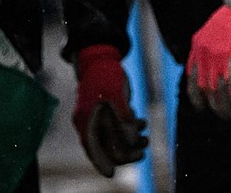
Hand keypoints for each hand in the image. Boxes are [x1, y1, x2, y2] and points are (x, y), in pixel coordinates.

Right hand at [73, 45, 146, 176]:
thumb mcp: (113, 92)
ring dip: (131, 140)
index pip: (90, 146)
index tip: (111, 174)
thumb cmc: (105, 73)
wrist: (102, 57)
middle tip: (141, 152)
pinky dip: (131, 127)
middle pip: (104, 145)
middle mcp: (90, 121)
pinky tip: (142, 123)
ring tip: (146, 139)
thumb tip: (131, 137)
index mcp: (85, 118)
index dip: (100, 162)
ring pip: (114, 137)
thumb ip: (122, 114)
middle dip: (124, 151)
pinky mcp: (109, 112)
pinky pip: (119, 127)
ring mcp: (99, 117)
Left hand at [185, 0, 230, 119]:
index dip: (196, 96)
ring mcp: (217, 56)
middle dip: (216, 106)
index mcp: (198, 46)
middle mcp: (203, 53)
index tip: (203, 108)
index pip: (192, 78)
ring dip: (228, 107)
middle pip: (205, 89)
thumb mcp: (224, 36)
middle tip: (227, 116)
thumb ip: (226, 57)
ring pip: (218, 92)